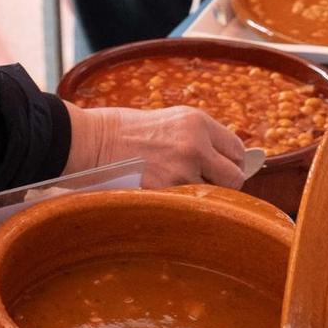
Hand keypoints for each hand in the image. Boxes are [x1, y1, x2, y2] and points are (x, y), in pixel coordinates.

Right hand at [62, 102, 246, 188]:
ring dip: (198, 197)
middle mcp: (195, 144)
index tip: (221, 169)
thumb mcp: (169, 122)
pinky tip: (163, 196)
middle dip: (222, 184)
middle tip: (203, 184)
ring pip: (211, 196)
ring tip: (174, 188)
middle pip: (234, 177)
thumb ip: (199, 138)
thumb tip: (224, 162)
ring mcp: (181, 170)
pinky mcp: (165, 190)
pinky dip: (180, 205)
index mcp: (197, 122)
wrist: (91, 140)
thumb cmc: (125, 131)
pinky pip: (187, 205)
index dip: (231, 162)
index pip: (236, 149)